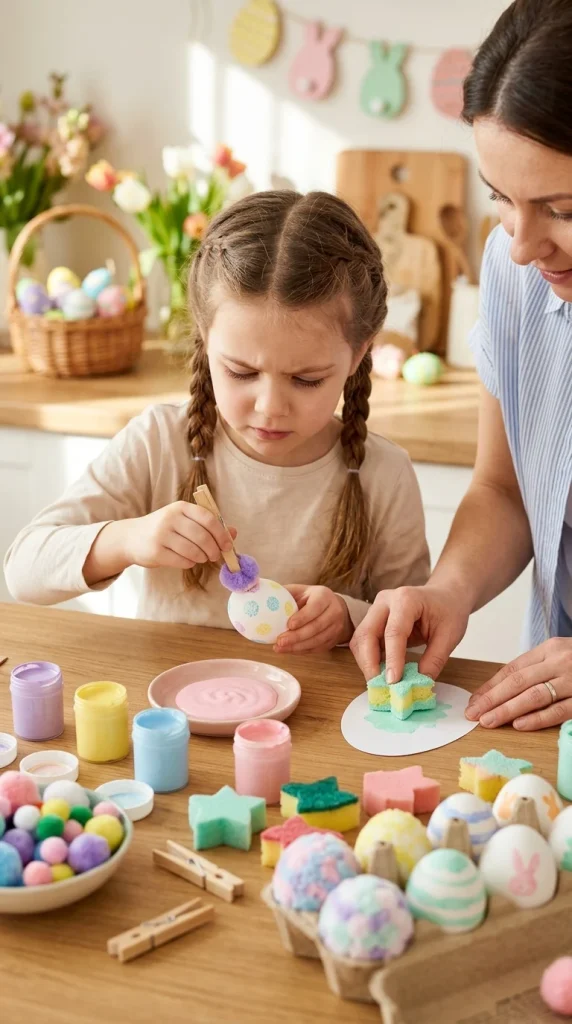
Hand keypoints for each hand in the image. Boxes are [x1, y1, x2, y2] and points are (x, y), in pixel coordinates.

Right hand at [125, 501, 235, 569]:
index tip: (228, 545)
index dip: (221, 534)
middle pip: (202, 537)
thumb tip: (233, 533)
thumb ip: (208, 525)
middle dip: (214, 549)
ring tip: (202, 558)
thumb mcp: (184, 521)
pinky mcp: (155, 551)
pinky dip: (190, 563)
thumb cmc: (164, 529)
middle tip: (216, 556)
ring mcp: (161, 535)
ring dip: (202, 557)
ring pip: (193, 551)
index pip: (208, 518)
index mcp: (181, 507)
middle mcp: (170, 518)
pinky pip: (182, 561)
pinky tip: (188, 560)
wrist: (132, 538)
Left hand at [274, 585, 352, 653]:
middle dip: (297, 636)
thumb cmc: (310, 598)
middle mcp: (334, 612)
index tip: (288, 625)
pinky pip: (316, 648)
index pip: (316, 607)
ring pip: (317, 640)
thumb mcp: (300, 590)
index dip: (303, 617)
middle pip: (316, 627)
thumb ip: (284, 593)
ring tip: (280, 648)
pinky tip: (288, 650)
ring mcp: (336, 628)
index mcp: (324, 596)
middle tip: (280, 641)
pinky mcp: (333, 640)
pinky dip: (301, 651)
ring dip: (297, 646)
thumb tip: (261, 593)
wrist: (334, 608)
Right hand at [349, 583, 469, 681]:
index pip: (394, 632)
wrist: (445, 595)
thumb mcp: (450, 635)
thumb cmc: (449, 610)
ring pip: (360, 639)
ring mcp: (376, 609)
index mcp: (406, 599)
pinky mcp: (373, 620)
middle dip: (370, 663)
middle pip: (366, 633)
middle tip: (380, 687)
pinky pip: (363, 642)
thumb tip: (419, 684)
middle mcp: (385, 601)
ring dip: (366, 663)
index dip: (392, 659)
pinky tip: (380, 674)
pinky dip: (368, 660)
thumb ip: (434, 660)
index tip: (393, 682)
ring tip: (380, 684)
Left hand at [465, 638, 571, 729]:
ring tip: (488, 721)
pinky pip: (558, 710)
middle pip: (518, 681)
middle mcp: (558, 663)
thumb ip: (536, 668)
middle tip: (473, 713)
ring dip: (508, 710)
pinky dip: (538, 718)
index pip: (513, 669)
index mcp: (549, 650)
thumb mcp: (560, 655)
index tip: (474, 700)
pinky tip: (519, 724)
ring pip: (534, 696)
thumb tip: (501, 689)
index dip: (490, 686)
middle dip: (492, 699)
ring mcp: (571, 681)